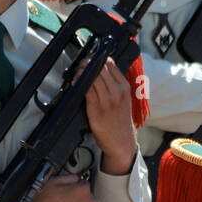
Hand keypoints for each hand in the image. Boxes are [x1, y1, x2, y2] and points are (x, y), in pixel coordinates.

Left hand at [85, 57, 136, 173]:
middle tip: (81, 64)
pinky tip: (76, 82)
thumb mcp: (124, 99)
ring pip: (92, 77)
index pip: (110, 64)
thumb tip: (100, 71)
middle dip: (88, 63)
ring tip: (77, 72)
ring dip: (82, 72)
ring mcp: (107, 102)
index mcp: (124, 87)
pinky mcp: (96, 110)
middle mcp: (117, 93)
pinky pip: (86, 91)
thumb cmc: (120, 121)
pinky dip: (79, 84)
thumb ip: (115, 85)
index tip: (90, 60)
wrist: (122, 142)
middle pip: (100, 68)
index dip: (98, 59)